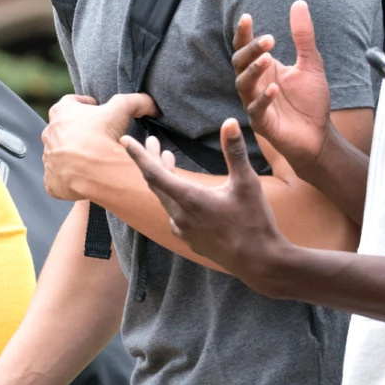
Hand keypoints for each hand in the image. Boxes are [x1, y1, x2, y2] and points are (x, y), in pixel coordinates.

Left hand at [41, 92, 156, 200]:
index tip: (97, 109)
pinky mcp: (50, 181)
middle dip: (79, 132)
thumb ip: (136, 101)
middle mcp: (49, 134)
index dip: (86, 105)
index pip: (71, 102)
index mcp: (61, 112)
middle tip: (98, 137)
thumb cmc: (103, 135)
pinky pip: (59, 178)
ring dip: (74, 155)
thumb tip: (150, 104)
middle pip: (64, 129)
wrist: (94, 172)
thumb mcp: (122, 108)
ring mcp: (48, 158)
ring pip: (61, 154)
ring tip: (93, 160)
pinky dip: (70, 177)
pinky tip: (85, 177)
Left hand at [121, 119, 293, 289]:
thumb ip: (234, 151)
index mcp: (189, 200)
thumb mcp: (246, 183)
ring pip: (164, 199)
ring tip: (167, 159)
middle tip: (151, 141)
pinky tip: (181, 192)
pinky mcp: (190, 240)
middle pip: (156, 184)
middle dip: (151, 160)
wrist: (259, 262)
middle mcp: (180, 216)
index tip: (125, 140)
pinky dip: (171, 196)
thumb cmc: (254, 222)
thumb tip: (229, 122)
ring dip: (163, 178)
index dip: (139, 155)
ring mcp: (183, 230)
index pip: (154, 173)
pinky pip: (173, 213)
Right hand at [231, 1, 332, 168]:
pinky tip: (274, 88)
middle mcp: (255, 85)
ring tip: (268, 59)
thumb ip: (303, 36)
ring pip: (243, 85)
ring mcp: (255, 104)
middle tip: (269, 39)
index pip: (246, 48)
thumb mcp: (310, 63)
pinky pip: (256, 109)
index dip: (243, 33)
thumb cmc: (310, 101)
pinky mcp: (262, 123)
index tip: (247, 17)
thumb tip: (298, 3)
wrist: (319, 135)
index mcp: (264, 69)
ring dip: (254, 70)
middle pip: (240, 63)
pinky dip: (264, 98)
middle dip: (251, 50)